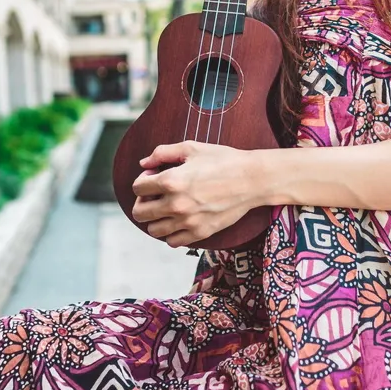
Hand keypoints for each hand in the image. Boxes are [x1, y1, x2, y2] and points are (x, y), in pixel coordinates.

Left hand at [131, 141, 260, 247]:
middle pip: (139, 213)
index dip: (143, 180)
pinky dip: (171, 233)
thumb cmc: (223, 160)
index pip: (138, 188)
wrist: (252, 179)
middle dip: (143, 201)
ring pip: (153, 230)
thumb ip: (162, 153)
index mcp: (171, 181)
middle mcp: (176, 204)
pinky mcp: (200, 233)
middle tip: (155, 195)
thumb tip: (144, 163)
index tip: (154, 176)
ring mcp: (188, 221)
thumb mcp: (191, 148)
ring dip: (155, 219)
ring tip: (166, 208)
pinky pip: (173, 241)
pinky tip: (179, 220)